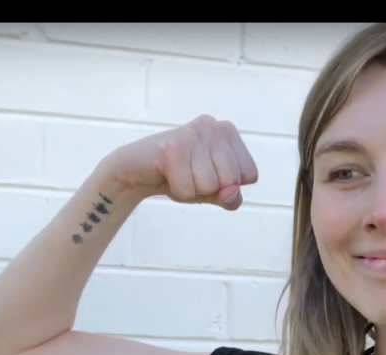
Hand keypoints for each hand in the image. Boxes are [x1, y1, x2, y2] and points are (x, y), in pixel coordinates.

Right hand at [100, 115, 258, 209]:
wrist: (136, 172)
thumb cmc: (180, 177)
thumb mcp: (213, 191)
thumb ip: (231, 196)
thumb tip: (231, 193)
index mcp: (228, 131)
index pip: (250, 175)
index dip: (229, 186)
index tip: (206, 173)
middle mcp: (213, 126)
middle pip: (232, 180)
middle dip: (209, 189)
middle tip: (189, 175)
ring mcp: (192, 134)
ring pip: (210, 186)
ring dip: (191, 190)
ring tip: (177, 174)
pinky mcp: (172, 147)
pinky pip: (188, 188)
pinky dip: (178, 191)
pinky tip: (166, 175)